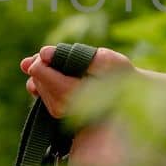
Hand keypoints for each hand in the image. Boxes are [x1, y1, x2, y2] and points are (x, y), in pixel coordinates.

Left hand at [19, 44, 134, 117]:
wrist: (129, 97)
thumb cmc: (120, 76)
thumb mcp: (105, 60)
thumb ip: (75, 54)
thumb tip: (44, 53)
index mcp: (71, 94)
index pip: (39, 71)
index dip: (43, 58)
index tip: (51, 52)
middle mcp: (62, 107)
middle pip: (36, 78)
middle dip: (42, 64)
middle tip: (56, 55)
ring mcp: (58, 112)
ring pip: (36, 85)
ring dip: (44, 72)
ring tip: (60, 63)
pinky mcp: (58, 113)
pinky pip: (40, 92)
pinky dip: (43, 80)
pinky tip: (54, 72)